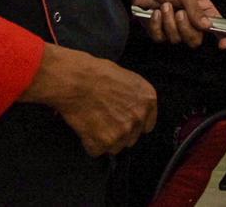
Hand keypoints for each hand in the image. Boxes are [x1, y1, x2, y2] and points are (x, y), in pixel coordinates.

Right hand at [20, 44, 157, 156]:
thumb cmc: (96, 74)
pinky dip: (89, 143)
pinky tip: (85, 127)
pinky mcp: (105, 142)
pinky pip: (97, 150)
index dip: (133, 124)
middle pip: (131, 137)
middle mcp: (139, 117)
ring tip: (93, 122)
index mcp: (148, 100)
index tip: (123, 123)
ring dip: (104, 139)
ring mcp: (123, 131)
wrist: (77, 81)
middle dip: (118, 132)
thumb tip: (130, 108)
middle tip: (103, 120)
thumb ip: (135, 98)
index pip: (146, 125)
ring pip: (115, 147)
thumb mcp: (127, 78)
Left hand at [130, 0, 225, 49]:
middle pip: (195, 40)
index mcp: (203, 12)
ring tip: (164, 6)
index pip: (217, 28)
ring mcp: (174, 29)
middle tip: (179, 12)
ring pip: (176, 39)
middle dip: (185, 28)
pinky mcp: (159, 32)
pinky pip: (160, 38)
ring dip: (168, 22)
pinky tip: (155, 12)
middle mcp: (191, 23)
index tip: (223, 44)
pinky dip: (156, 24)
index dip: (222, 38)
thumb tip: (207, 25)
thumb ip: (196, 9)